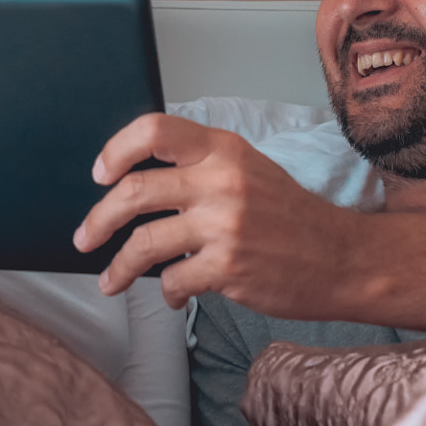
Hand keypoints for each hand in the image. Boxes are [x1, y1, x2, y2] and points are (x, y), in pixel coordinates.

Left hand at [73, 114, 358, 314]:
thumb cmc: (289, 215)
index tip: (99, 173)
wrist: (341, 257)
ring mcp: (225, 226)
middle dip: (98, 219)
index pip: (154, 130)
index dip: (117, 150)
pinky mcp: (228, 268)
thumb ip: (199, 164)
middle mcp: (221, 180)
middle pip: (135, 191)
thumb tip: (136, 178)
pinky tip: (172, 295)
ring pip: (144, 243)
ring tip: (109, 281)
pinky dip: (166, 293)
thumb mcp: (248, 168)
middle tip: (84, 236)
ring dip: (118, 267)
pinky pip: (172, 281)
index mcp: (223, 148)